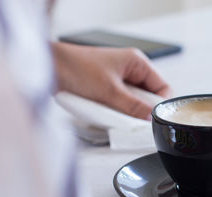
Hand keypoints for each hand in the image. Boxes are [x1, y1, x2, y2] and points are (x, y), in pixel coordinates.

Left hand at [53, 43, 170, 119]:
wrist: (49, 67)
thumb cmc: (76, 67)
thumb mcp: (109, 90)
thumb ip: (132, 106)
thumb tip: (150, 118)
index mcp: (137, 63)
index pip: (162, 87)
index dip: (160, 104)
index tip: (153, 119)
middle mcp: (130, 70)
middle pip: (148, 97)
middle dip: (141, 110)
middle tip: (132, 120)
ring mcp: (119, 81)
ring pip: (134, 103)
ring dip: (127, 112)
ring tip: (116, 115)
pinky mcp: (108, 90)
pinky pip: (120, 105)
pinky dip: (116, 112)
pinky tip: (108, 114)